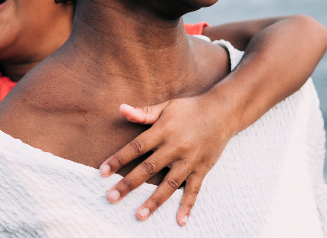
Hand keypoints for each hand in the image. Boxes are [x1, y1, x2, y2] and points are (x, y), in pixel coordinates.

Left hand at [99, 96, 235, 226]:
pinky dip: (188, 206)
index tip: (103, 172)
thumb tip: (121, 109)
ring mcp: (189, 160)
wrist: (223, 111)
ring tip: (139, 215)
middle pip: (148, 168)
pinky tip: (180, 221)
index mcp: (163, 130)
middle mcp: (175, 147)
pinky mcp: (202, 169)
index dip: (119, 159)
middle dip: (128, 184)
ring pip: (169, 184)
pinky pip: (194, 190)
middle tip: (111, 198)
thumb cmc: (190, 108)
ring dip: (154, 201)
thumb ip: (143, 112)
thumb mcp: (166, 106)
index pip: (136, 147)